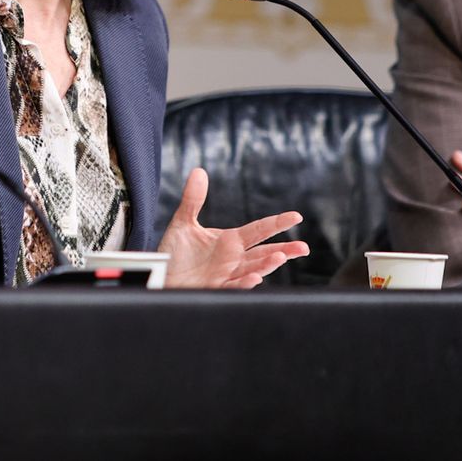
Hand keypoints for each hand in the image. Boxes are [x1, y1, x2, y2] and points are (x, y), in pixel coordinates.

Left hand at [156, 168, 308, 287]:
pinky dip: (244, 283)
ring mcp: (226, 276)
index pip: (259, 230)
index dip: (277, 223)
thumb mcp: (183, 223)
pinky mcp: (214, 290)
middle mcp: (233, 259)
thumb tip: (198, 171)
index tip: (296, 216)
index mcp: (230, 241)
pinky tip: (254, 277)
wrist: (158, 278)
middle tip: (303, 248)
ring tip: (280, 256)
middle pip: (264, 253)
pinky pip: (233, 287)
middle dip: (285, 251)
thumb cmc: (174, 254)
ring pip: (253, 270)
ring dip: (267, 265)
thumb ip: (193, 199)